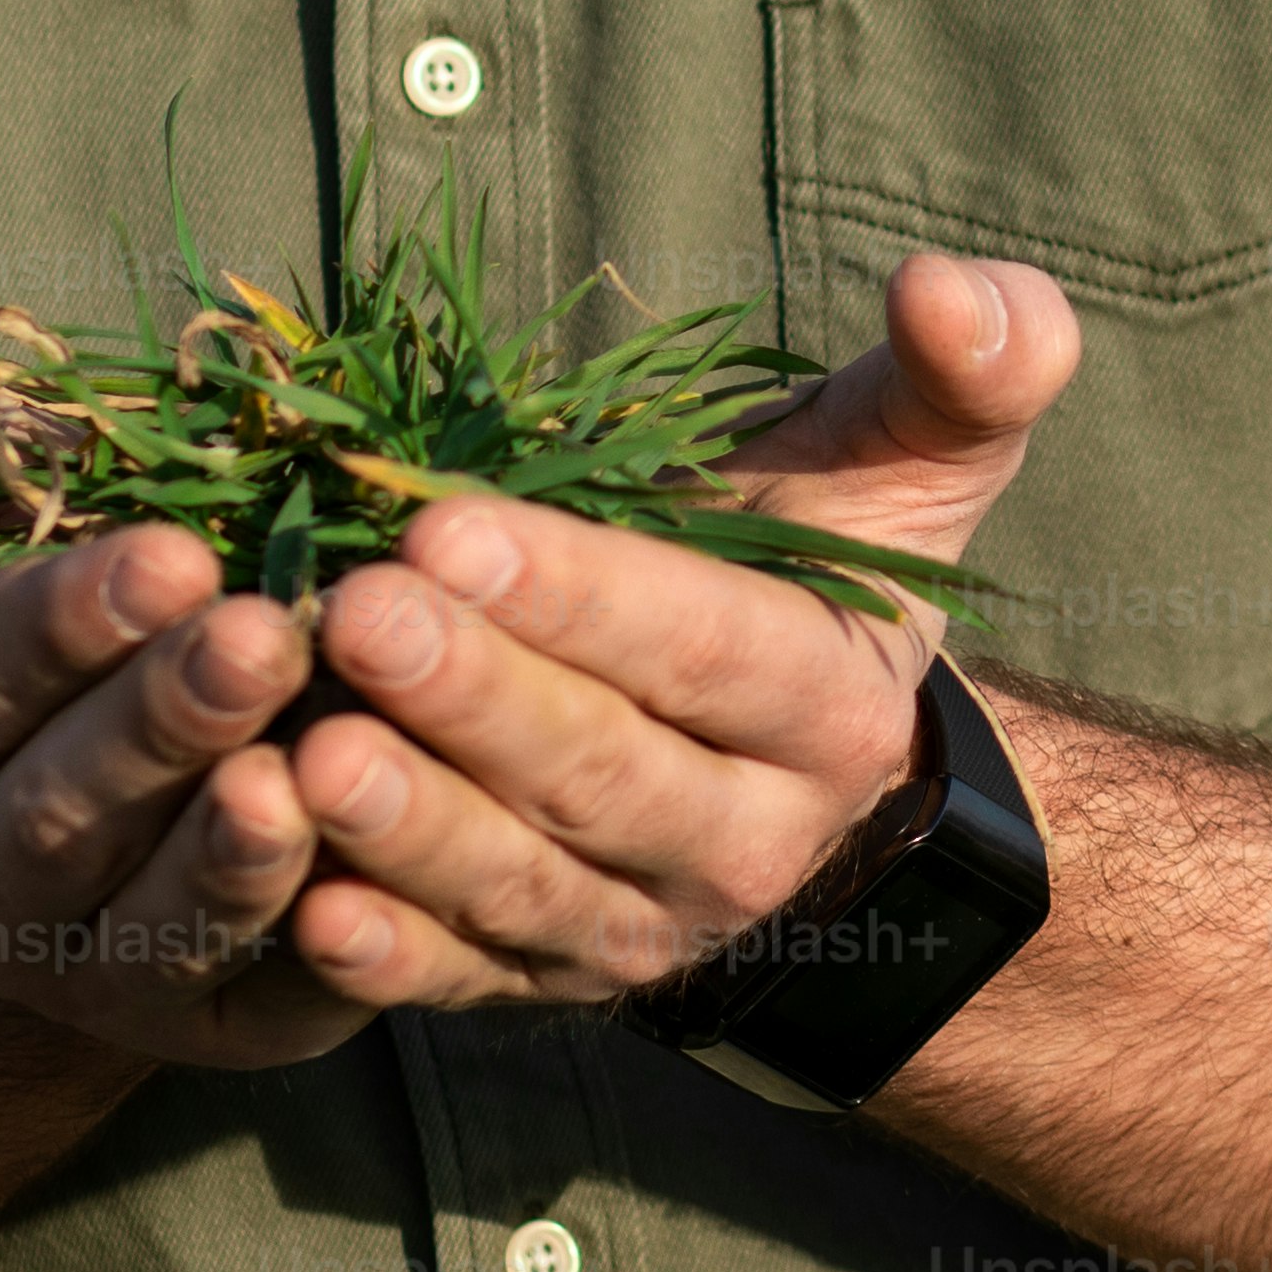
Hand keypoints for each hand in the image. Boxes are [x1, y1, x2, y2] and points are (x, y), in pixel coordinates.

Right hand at [0, 316, 369, 1066]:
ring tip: (306, 774)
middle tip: (269, 632)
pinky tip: (372, 879)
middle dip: (163, 721)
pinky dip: (318, 953)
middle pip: (56, 814)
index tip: (170, 553)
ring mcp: (81, 978)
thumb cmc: (14, 583)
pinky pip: (261, 1004)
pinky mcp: (208, 1030)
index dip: (57, 625)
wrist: (106, 761)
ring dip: (228, 856)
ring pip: (148, 929)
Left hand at [276, 247, 1075, 1014]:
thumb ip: (966, 371)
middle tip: (354, 614)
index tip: (448, 523)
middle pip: (602, 774)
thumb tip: (952, 288)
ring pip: (521, 887)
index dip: (582, 594)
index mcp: (835, 709)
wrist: (798, 761)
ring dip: (411, 832)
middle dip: (475, 698)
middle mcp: (750, 841)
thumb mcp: (910, 464)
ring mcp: (641, 926)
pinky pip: (458, 980)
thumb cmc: (821, 564)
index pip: (708, 647)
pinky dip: (383, 959)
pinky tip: (307, 909)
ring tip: (305, 758)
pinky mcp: (542, 983)